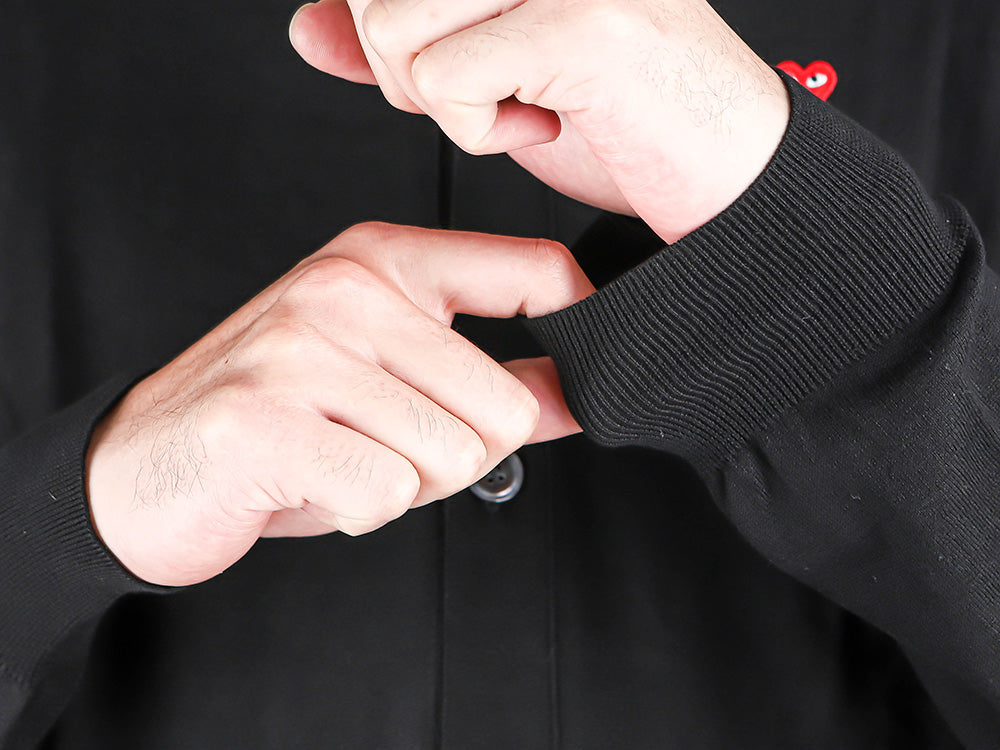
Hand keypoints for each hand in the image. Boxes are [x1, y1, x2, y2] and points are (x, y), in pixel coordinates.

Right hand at [86, 223, 593, 585]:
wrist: (145, 463)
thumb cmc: (279, 418)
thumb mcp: (392, 377)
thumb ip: (491, 377)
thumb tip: (579, 393)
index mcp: (383, 259)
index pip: (535, 269)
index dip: (580, 325)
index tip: (573, 376)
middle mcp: (345, 289)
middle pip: (504, 407)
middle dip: (458, 457)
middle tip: (385, 446)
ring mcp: (300, 348)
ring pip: (451, 457)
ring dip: (406, 485)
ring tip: (340, 458)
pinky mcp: (263, 418)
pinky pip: (387, 494)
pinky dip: (360, 510)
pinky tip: (311, 482)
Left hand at [289, 0, 789, 241]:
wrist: (727, 176)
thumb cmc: (624, 120)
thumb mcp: (491, 73)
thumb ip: (404, 41)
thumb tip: (309, 26)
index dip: (379, 16)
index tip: (444, 58)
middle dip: (402, 62)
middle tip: (489, 89)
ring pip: (392, 24)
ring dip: (443, 99)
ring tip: (523, 105)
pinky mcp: (579, 22)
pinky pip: (444, 81)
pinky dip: (479, 131)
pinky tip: (545, 123)